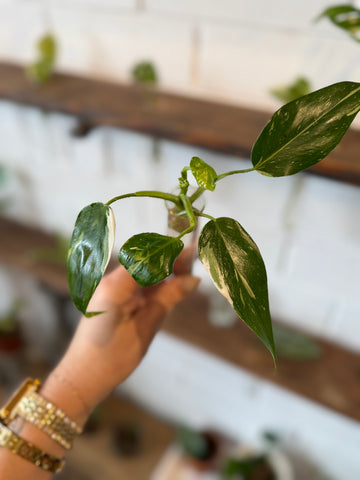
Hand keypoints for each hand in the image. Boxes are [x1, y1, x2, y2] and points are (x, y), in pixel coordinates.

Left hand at [42, 266, 199, 425]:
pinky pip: (138, 285)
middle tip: (197, 265)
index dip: (172, 253)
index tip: (195, 251)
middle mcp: (111, 281)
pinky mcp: (113, 299)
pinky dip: (156, 285)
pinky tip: (172, 288)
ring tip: (189, 277)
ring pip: (144, 272)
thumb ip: (167, 299)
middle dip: (171, 260)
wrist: (82, 378)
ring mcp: (111, 290)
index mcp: (115, 285)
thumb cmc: (111, 358)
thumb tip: (192, 280)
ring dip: (166, 273)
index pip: (148, 258)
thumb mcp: (145, 328)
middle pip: (146, 261)